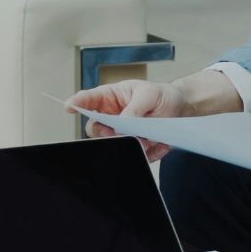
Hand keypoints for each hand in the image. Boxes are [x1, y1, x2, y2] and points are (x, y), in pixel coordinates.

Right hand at [64, 80, 190, 161]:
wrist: (181, 108)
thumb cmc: (161, 95)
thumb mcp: (148, 95)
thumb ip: (133, 109)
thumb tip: (123, 126)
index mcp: (110, 97)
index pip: (88, 99)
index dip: (76, 103)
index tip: (69, 107)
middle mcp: (111, 117)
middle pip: (95, 129)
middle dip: (106, 133)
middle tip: (122, 133)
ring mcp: (122, 134)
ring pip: (113, 146)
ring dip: (132, 144)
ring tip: (150, 138)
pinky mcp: (135, 147)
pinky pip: (135, 156)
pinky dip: (149, 153)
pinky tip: (161, 144)